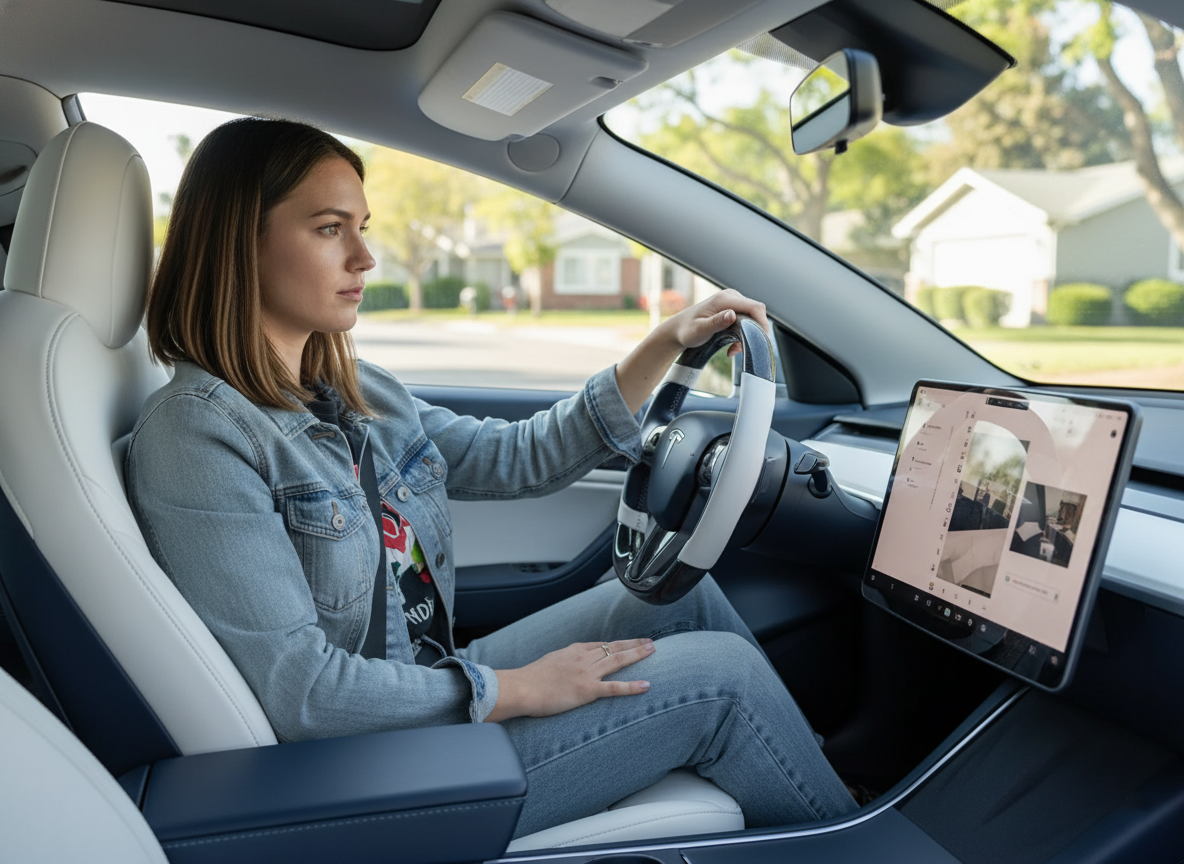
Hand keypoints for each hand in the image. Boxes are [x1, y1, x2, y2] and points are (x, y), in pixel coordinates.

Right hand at [487, 639, 654, 721]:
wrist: (522, 687)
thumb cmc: (530, 679)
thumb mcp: (549, 662)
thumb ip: (563, 661)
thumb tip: (567, 665)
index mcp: (574, 651)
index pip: (601, 645)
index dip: (618, 644)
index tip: (629, 643)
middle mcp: (583, 658)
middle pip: (614, 648)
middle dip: (634, 644)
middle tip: (650, 642)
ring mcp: (586, 673)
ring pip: (618, 660)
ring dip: (638, 654)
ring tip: (652, 650)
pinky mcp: (587, 690)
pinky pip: (614, 687)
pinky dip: (632, 686)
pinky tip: (646, 685)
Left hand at [615, 289, 768, 413]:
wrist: (677, 330)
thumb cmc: (686, 331)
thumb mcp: (699, 330)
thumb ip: (716, 323)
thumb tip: (731, 315)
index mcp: (725, 299)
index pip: (754, 307)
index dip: (762, 323)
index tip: (762, 340)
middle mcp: (731, 297)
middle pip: (757, 312)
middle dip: (755, 332)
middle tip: (744, 349)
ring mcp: (732, 302)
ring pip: (752, 318)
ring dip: (748, 335)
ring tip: (734, 350)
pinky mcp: (732, 309)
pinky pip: (746, 321)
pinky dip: (743, 335)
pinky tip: (732, 348)